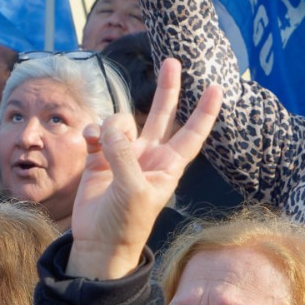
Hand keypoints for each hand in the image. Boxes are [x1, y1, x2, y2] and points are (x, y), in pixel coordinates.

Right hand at [67, 58, 221, 278]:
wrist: (99, 243)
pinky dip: (92, 131)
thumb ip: (124, 154)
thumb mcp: (132, 190)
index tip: (217, 87)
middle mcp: (150, 156)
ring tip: (102, 145)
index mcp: (168, 166)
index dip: (205, 111)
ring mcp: (125, 154)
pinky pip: (98, 130)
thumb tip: (111, 125)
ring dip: (112, 125)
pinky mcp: (101, 156)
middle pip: (164, 115)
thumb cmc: (126, 223)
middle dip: (168, 89)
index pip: (192, 133)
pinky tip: (87, 141)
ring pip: (123, 121)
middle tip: (173, 61)